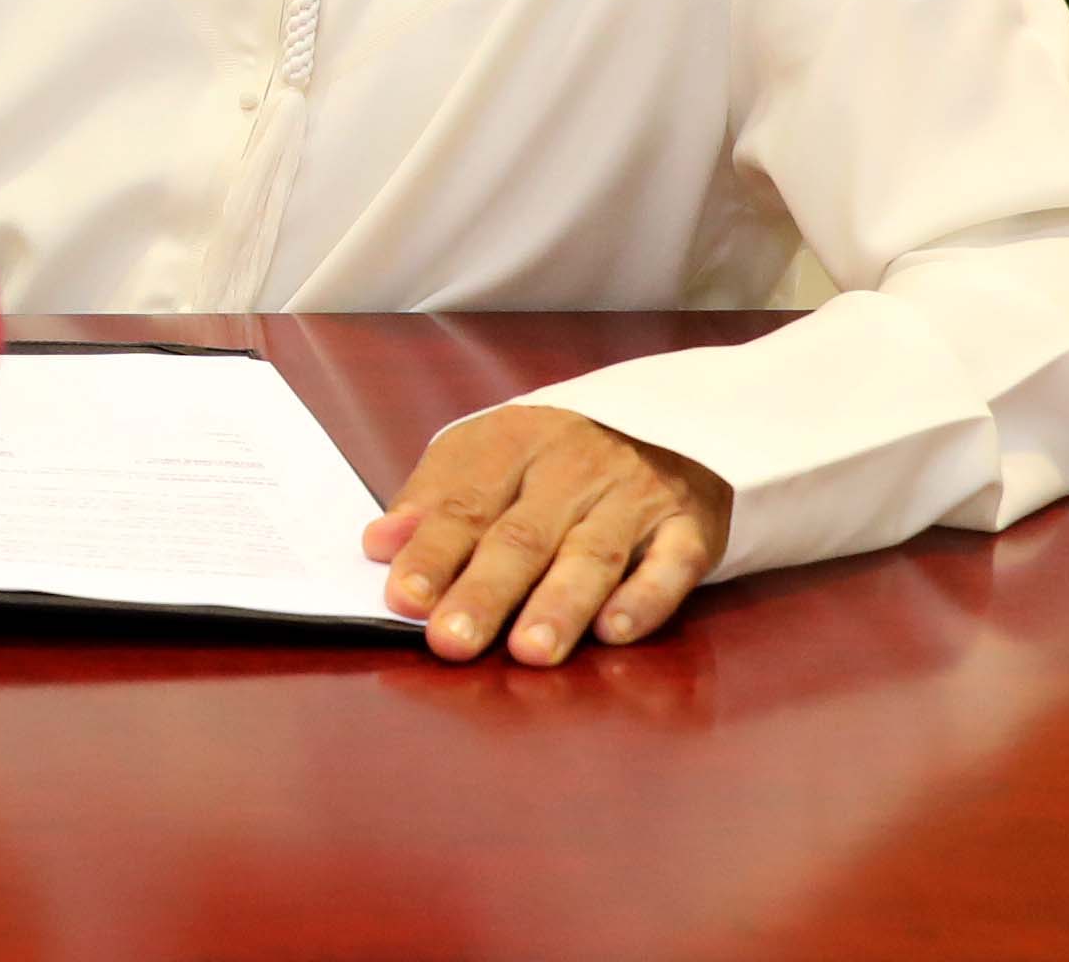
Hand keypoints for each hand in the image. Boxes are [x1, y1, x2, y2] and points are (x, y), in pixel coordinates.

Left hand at [360, 404, 730, 665]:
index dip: (433, 552)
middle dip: (485, 591)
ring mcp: (635, 497)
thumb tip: (379, 545)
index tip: (404, 597)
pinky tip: (614, 630)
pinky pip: (670, 564)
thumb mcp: (484, 455)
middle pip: (523, 536)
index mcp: (514, 443)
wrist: (672, 416)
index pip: (466, 502)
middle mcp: (574, 468)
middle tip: (452, 641)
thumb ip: (431, 501)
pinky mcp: (689, 528)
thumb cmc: (554, 455)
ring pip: (592, 555)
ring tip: (529, 652)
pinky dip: (644, 598)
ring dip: (559, 605)